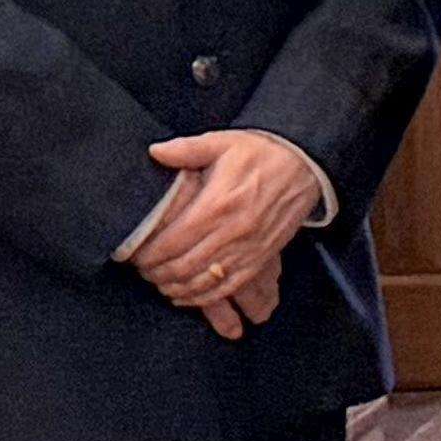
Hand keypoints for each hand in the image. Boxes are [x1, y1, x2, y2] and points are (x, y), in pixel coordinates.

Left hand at [125, 130, 323, 334]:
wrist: (306, 164)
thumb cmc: (262, 153)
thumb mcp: (223, 143)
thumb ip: (187, 149)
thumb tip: (154, 152)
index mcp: (217, 204)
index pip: (171, 242)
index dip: (147, 254)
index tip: (134, 254)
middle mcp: (231, 231)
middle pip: (182, 266)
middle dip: (156, 273)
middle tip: (143, 270)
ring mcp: (248, 248)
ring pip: (202, 281)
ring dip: (176, 287)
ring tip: (160, 282)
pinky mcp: (261, 258)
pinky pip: (228, 288)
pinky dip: (203, 297)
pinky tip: (186, 296)